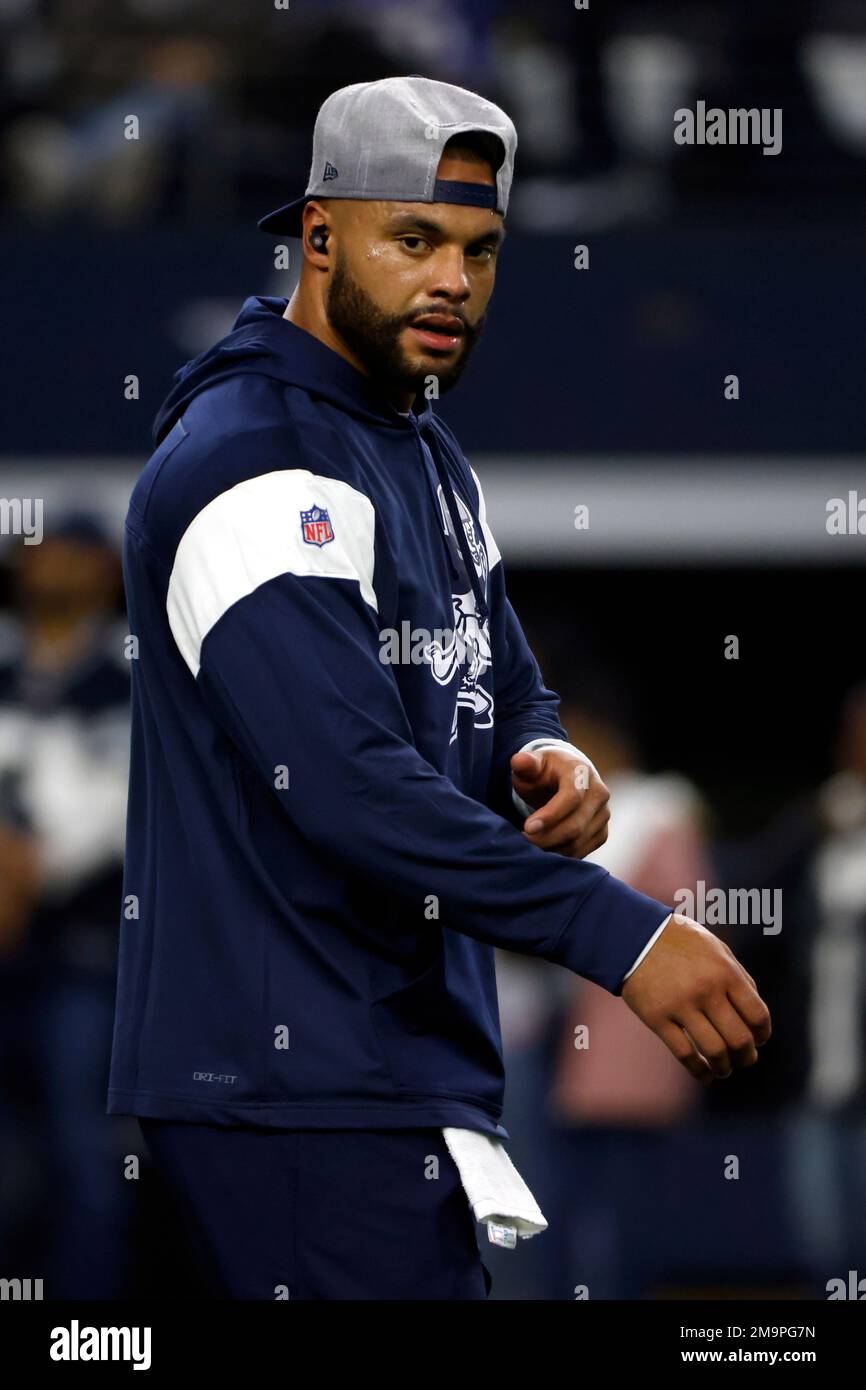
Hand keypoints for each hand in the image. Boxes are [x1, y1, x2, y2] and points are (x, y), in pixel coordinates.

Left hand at [510, 746, 609, 858]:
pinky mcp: (602, 832)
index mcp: (581, 772)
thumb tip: (519, 761)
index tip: (527, 827)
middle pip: (576, 825)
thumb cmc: (545, 771)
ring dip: (551, 848)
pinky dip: (561, 855)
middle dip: (546, 838)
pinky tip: (543, 848)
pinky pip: (582, 851)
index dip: (550, 815)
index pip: (571, 797)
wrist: (566, 778)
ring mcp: (603, 814)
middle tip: (523, 839)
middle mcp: (599, 793)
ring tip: (530, 844)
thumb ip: (525, 763)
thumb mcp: (533, 763)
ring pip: (578, 842)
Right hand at [621, 913, 771, 1082]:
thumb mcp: (716, 949)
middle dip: (747, 1056)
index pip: (757, 1015)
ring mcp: (680, 1005)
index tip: (760, 1039)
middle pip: (739, 1039)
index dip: (763, 1034)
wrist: (635, 935)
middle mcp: (706, 990)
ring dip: (724, 1067)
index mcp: (725, 972)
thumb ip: (739, 978)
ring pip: (714, 1051)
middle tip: (746, 1060)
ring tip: (724, 1069)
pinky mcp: (657, 1018)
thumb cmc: (680, 942)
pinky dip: (698, 1071)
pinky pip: (684, 1054)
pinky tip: (704, 1074)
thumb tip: (755, 1016)